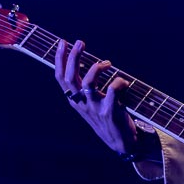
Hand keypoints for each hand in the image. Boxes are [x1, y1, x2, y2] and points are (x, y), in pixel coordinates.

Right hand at [54, 39, 135, 153]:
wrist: (120, 141)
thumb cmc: (106, 116)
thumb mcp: (90, 103)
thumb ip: (86, 86)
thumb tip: (88, 61)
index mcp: (74, 100)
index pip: (60, 77)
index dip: (59, 59)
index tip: (63, 42)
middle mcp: (81, 103)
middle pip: (70, 77)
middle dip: (73, 57)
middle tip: (80, 42)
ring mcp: (94, 108)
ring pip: (87, 83)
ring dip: (96, 67)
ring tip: (107, 63)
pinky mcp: (109, 111)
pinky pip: (112, 91)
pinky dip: (118, 82)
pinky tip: (124, 82)